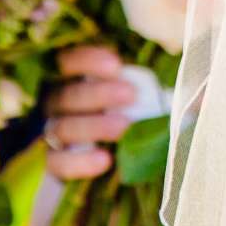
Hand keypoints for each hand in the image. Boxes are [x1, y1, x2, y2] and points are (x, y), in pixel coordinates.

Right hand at [45, 44, 136, 178]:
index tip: (116, 65)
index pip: (66, 62)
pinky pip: (58, 163)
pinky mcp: (53, 163)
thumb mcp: (138, 93)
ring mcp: (50, 134)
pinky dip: (80, 162)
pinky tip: (105, 160)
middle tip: (130, 95)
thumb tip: (175, 85)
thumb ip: (145, 83)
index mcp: (69, 78)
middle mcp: (54, 104)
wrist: (123, 156)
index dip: (86, 61)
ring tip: (123, 127)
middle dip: (97, 94)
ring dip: (93, 126)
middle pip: (65, 95)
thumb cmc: (134, 111)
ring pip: (61, 128)